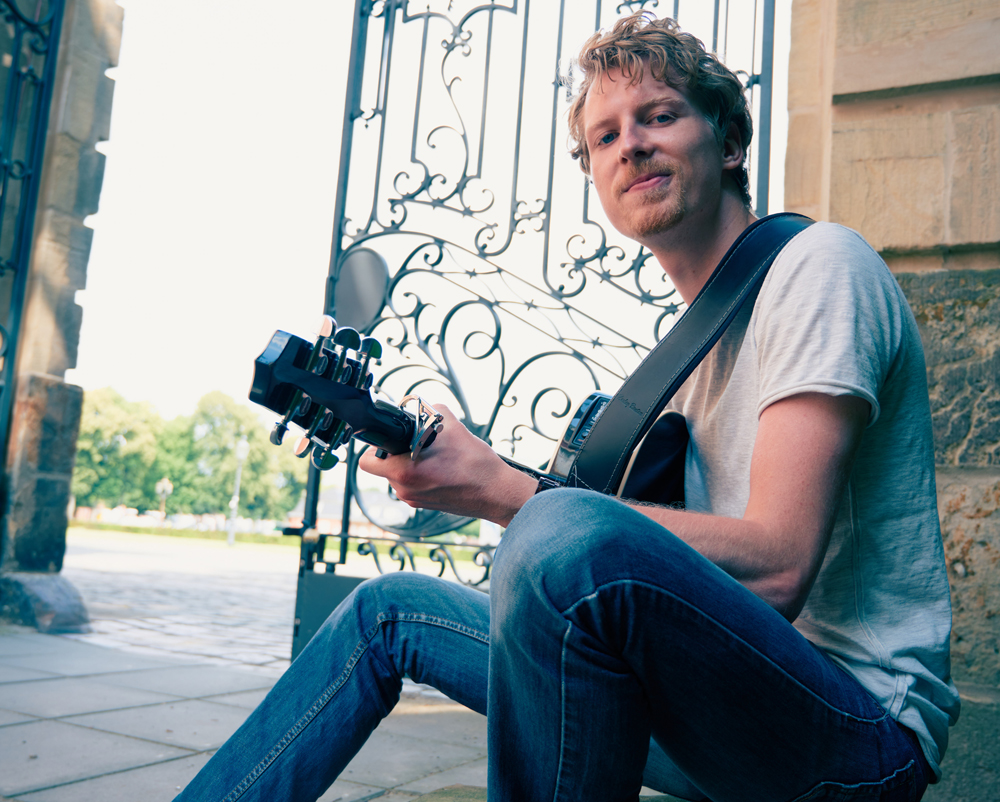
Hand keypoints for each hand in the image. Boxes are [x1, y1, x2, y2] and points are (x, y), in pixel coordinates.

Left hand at [357, 404, 536, 526]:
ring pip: (400, 475)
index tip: (392, 436)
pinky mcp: (426, 505)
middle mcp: (404, 490)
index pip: (367, 460)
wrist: (498, 492)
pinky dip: (422, 473)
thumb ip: (429, 411)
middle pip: (384, 466)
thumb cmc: (476, 464)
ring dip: (411, 462)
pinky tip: (443, 466)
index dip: (376, 444)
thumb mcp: (452, 426)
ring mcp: (415, 500)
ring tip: (435, 454)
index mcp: (404, 472)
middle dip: (397, 451)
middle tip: (418, 441)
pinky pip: (414, 484)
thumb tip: (419, 406)